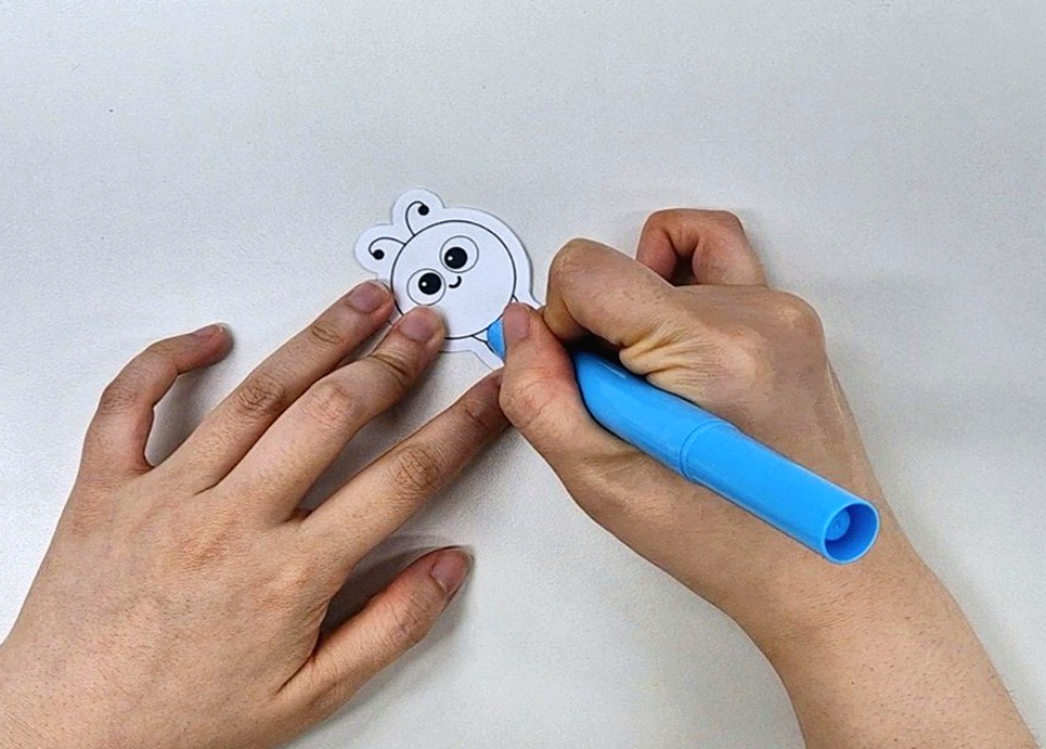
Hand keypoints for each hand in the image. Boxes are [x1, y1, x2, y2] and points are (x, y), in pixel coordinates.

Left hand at [0, 281, 505, 748]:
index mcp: (290, 575)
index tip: (488, 395)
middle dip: (394, 360)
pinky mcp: (107, 489)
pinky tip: (208, 335)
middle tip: (426, 326)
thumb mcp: (310, 697)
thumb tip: (448, 568)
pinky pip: (131, 404)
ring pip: (257, 393)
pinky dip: (166, 359)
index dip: (461, 427)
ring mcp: (166, 497)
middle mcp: (232, 522)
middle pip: (335, 413)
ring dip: (319, 338)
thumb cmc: (180, 725)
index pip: (404, 478)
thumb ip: (390, 626)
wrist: (66, 739)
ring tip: (359, 304)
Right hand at [497, 211, 1035, 748]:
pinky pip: (718, 262)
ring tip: (651, 372)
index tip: (581, 377)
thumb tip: (523, 329)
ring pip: (670, 253)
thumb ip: (539, 395)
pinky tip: (677, 347)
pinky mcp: (791, 320)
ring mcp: (782, 312)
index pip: (586, 269)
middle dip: (600, 326)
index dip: (560, 322)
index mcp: (709, 350)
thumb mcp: (601, 482)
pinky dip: (681, 288)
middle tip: (623, 398)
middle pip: (622, 264)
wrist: (823, 570)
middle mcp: (755, 315)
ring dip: (640, 304)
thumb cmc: (732, 544)